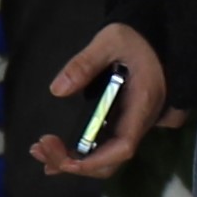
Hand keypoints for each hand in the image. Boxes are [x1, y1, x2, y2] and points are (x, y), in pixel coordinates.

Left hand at [35, 22, 161, 175]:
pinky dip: (77, 154)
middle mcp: (140, 121)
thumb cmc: (137, 36)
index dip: (94, 160)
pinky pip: (103, 147)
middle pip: (110, 160)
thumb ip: (85, 63)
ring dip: (71, 160)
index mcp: (142, 104)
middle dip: (74, 162)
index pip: (123, 146)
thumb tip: (57, 90)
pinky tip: (53, 152)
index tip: (64, 160)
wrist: (157, 34)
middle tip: (40, 148)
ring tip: (39, 150)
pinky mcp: (122, 121)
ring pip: (104, 157)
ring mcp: (131, 124)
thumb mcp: (111, 40)